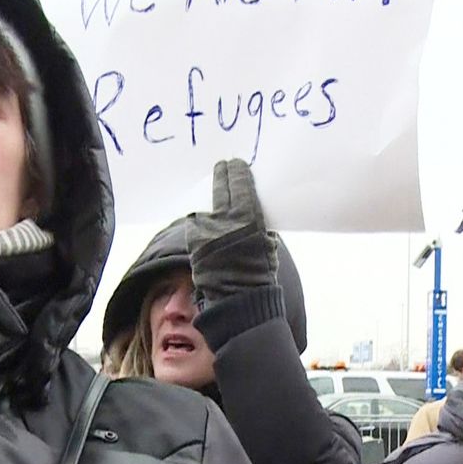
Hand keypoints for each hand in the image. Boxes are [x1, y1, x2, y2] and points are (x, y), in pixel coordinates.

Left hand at [186, 159, 277, 303]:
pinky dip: (204, 227)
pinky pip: (198, 226)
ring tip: (217, 209)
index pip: (239, 184)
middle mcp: (225, 218)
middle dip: (221, 175)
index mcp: (248, 216)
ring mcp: (207, 228)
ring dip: (213, 208)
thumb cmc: (259, 276)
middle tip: (222, 167)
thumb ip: (259, 227)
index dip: (236, 172)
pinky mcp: (193, 240)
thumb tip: (254, 217)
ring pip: (208, 209)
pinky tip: (209, 232)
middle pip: (220, 188)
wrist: (236, 299)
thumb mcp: (268, 246)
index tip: (234, 164)